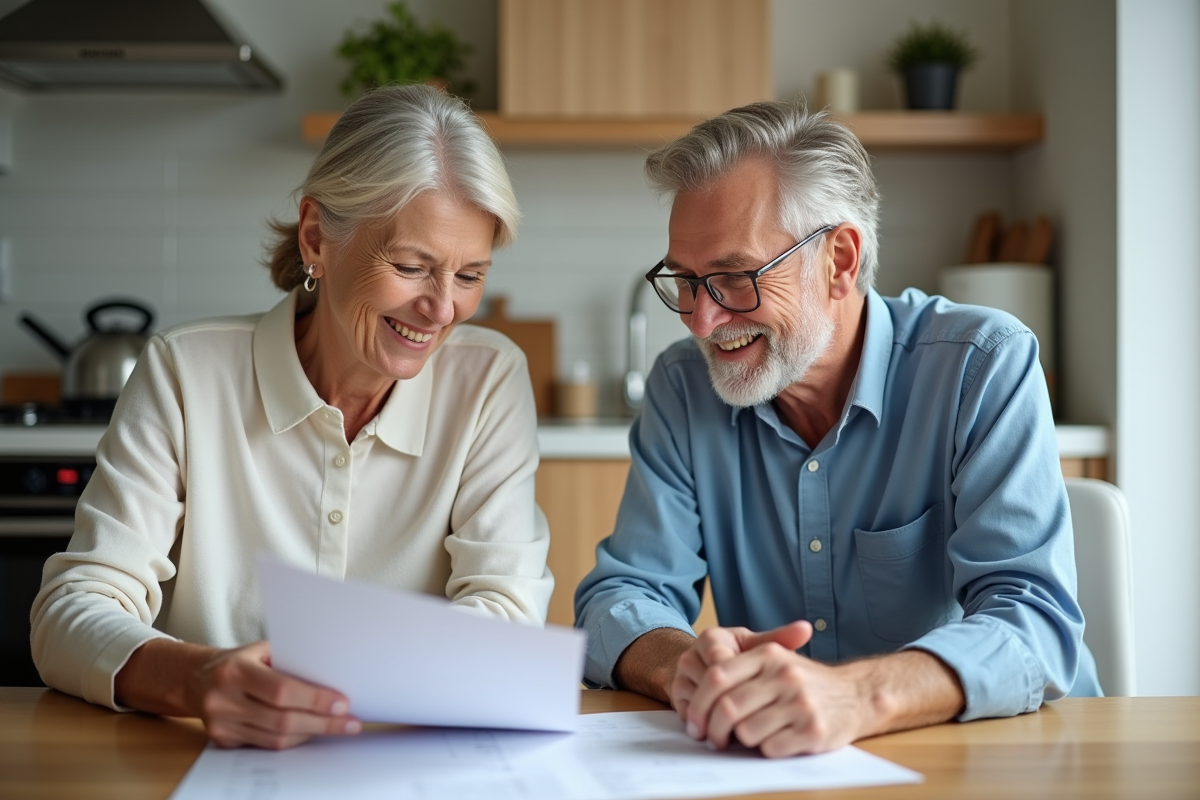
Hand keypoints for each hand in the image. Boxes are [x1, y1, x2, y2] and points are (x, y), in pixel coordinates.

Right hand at [184, 641, 360, 749]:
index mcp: (235, 670)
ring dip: (311, 733)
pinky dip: (293, 740)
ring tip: (337, 727)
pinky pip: (266, 745)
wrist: (197, 679)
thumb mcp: (261, 650)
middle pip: (282, 719)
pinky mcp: (223, 740)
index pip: (281, 690)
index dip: (315, 699)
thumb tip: (332, 674)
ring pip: (276, 738)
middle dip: (322, 722)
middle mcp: (224, 699)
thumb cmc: (240, 661)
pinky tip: (311, 731)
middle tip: (349, 721)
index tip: (342, 703)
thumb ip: (291, 660)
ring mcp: (221, 723)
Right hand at [669, 621, 811, 724]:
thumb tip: (806, 628)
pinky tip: (717, 736)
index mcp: (712, 638)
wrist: (707, 667)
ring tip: (735, 737)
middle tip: (748, 729)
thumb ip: (781, 639)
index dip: (740, 687)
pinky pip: (687, 711)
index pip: (723, 664)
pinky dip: (703, 725)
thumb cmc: (740, 658)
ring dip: (715, 721)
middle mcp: (692, 653)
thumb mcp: (758, 647)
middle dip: (727, 709)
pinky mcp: (675, 692)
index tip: (760, 701)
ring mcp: (680, 674)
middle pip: (708, 685)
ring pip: (697, 700)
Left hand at [673, 620, 883, 756]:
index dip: (699, 702)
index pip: (717, 676)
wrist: (856, 695)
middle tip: (712, 739)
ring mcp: (800, 703)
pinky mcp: (813, 731)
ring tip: (752, 736)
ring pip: (746, 731)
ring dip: (742, 741)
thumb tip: (694, 689)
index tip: (694, 722)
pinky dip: (766, 750)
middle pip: (727, 707)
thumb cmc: (804, 682)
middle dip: (713, 730)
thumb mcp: (776, 660)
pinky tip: (776, 741)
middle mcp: (784, 675)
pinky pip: (770, 748)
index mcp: (768, 654)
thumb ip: (738, 668)